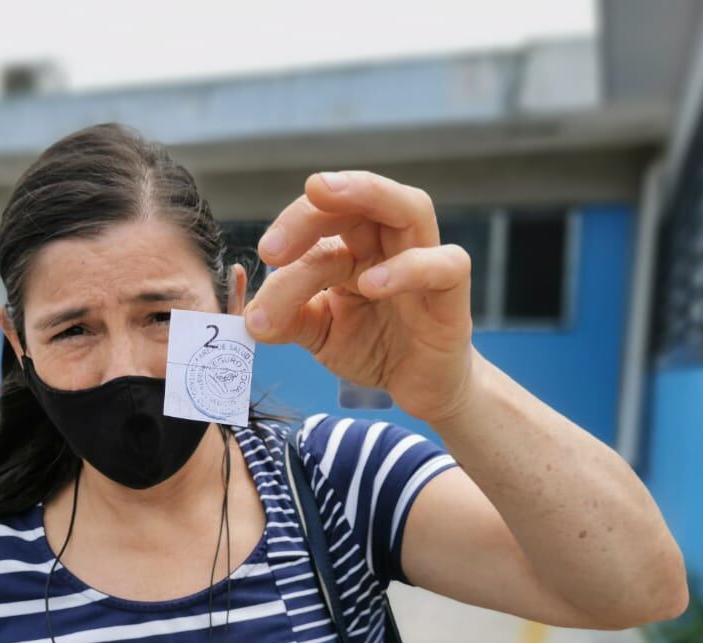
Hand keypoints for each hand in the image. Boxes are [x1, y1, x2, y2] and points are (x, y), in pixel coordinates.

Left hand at [244, 171, 475, 423]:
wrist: (421, 386)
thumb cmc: (374, 347)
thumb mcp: (319, 333)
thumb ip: (288, 320)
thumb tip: (250, 320)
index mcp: (355, 247)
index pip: (323, 221)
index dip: (290, 229)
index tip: (264, 256)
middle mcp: (390, 244)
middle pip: (362, 199)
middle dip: (315, 209)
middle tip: (275, 243)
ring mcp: (425, 262)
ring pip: (410, 206)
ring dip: (368, 196)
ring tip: (323, 204)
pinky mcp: (452, 295)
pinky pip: (444, 264)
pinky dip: (408, 268)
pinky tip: (371, 284)